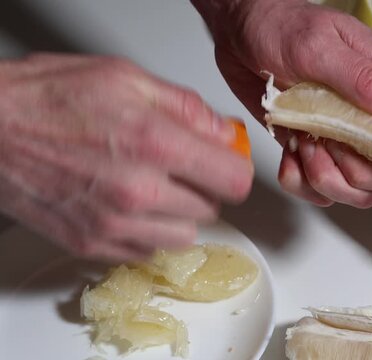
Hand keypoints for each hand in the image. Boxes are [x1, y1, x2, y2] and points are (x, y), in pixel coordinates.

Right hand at [0, 53, 252, 260]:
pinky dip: (148, 232)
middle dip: (202, 187)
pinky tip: (129, 205)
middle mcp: (138, 190)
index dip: (234, 170)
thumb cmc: (46, 98)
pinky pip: (148, 252)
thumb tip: (223, 132)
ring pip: (185, 236)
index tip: (226, 165)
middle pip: (212, 209)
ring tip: (153, 187)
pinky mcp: (92, 245)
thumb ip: (186, 107)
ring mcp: (114, 224)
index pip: (234, 180)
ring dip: (178, 214)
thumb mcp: (126, 78)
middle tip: (177, 166)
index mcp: (155, 143)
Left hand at [193, 0, 371, 208]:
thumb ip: (364, 80)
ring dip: (325, 178)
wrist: (241, 29)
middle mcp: (371, 117)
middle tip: (323, 141)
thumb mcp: (320, 46)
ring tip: (303, 144)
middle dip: (355, 172)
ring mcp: (343, 137)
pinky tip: (289, 154)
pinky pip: (318, 187)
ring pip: (354, 187)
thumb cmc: (283, 25)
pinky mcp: (314, 148)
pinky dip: (301, 181)